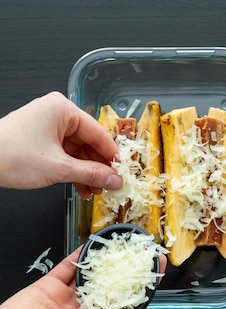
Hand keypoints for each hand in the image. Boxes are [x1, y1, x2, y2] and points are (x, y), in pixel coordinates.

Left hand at [0, 92, 122, 197]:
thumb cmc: (9, 155)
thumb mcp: (59, 168)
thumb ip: (92, 174)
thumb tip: (115, 179)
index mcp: (63, 109)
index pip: (99, 134)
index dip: (113, 156)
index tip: (124, 172)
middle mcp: (57, 114)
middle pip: (89, 143)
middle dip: (99, 168)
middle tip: (111, 185)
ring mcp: (48, 127)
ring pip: (78, 151)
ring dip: (87, 173)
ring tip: (96, 191)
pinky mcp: (40, 140)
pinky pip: (65, 155)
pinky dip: (74, 171)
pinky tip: (82, 187)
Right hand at [0, 248, 165, 308]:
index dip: (140, 292)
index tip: (154, 275)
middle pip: (110, 290)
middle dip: (125, 275)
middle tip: (140, 257)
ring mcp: (67, 301)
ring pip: (91, 277)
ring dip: (105, 263)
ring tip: (122, 249)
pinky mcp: (49, 287)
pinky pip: (68, 267)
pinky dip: (80, 256)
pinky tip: (94, 246)